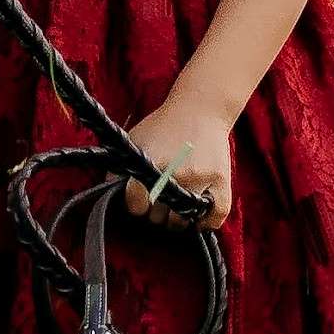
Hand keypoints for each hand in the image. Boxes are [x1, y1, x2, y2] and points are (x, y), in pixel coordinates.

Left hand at [122, 101, 234, 230]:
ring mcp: (201, 180)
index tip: (138, 199)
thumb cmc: (163, 127)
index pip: (135, 203)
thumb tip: (110, 194)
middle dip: (154, 210)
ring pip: (182, 221)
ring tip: (172, 207)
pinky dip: (204, 223)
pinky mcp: (222, 183)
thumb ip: (119, 168)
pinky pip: (214, 217)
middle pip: (158, 216)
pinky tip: (196, 217)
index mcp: (152, 163)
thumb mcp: (135, 141)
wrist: (200, 111)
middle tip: (157, 200)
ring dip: (175, 219)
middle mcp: (176, 173)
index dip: (134, 204)